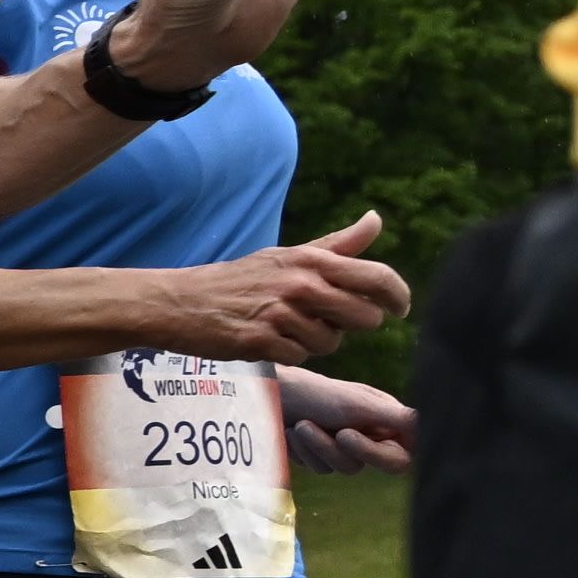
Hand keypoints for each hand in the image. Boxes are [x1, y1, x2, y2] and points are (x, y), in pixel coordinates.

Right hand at [149, 211, 408, 362]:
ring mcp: (281, 313)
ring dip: (316, 342)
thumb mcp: (287, 256)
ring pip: (332, 342)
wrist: (178, 301)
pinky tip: (268, 340)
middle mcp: (300, 283)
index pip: (377, 277)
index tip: (399, 309)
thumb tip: (376, 220)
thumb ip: (337, 244)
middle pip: (364, 317)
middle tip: (327, 320)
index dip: (397, 296)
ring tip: (288, 328)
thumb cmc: (238, 279)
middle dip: (352, 325)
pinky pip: (301, 356)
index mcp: (311, 260)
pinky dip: (289, 354)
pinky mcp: (262, 340)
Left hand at [283, 369, 419, 473]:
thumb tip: (435, 425)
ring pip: (342, 468)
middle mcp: (370, 435)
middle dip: (344, 448)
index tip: (352, 438)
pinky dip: (303, 450)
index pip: (404, 454)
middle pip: (372, 465)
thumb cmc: (318, 393)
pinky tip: (291, 431)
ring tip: (301, 425)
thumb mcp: (360, 404)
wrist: (271, 394)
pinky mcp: (320, 456)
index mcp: (387, 421)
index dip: (384, 455)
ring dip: (318, 446)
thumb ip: (399, 418)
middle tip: (335, 433)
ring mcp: (344, 447)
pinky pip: (318, 468)